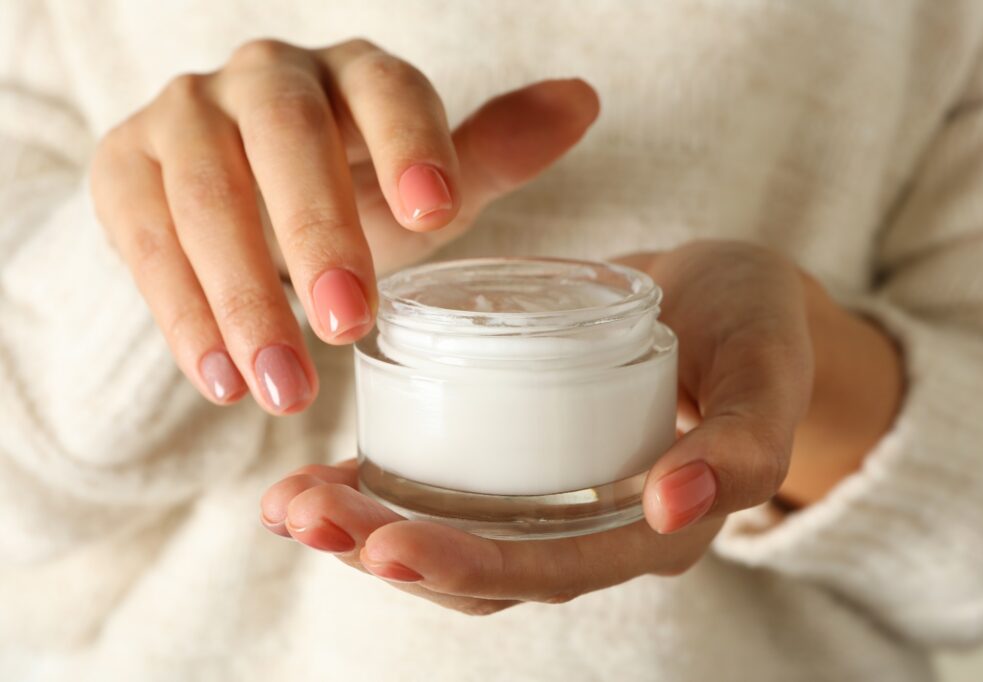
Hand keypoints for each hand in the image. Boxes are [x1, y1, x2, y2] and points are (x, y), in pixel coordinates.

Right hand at [90, 38, 598, 413]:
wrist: (247, 203)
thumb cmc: (355, 192)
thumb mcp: (425, 181)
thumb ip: (492, 153)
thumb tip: (583, 101)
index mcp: (353, 75)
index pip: (384, 90)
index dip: (409, 143)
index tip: (438, 213)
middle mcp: (264, 79)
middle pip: (283, 140)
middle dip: (316, 235)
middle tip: (352, 327)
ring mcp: (184, 117)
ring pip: (203, 196)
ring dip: (243, 297)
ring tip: (286, 392)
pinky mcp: (126, 170)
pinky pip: (141, 241)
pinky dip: (180, 314)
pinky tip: (221, 381)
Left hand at [260, 240, 837, 614]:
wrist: (728, 297)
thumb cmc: (755, 330)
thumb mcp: (767, 375)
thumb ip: (742, 445)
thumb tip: (672, 508)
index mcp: (652, 533)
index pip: (551, 570)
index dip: (468, 565)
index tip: (384, 545)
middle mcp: (592, 532)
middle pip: (481, 568)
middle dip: (386, 550)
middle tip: (301, 513)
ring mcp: (551, 500)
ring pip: (451, 539)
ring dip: (366, 530)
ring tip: (288, 504)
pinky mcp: (521, 461)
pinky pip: (447, 492)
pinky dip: (381, 491)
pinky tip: (321, 475)